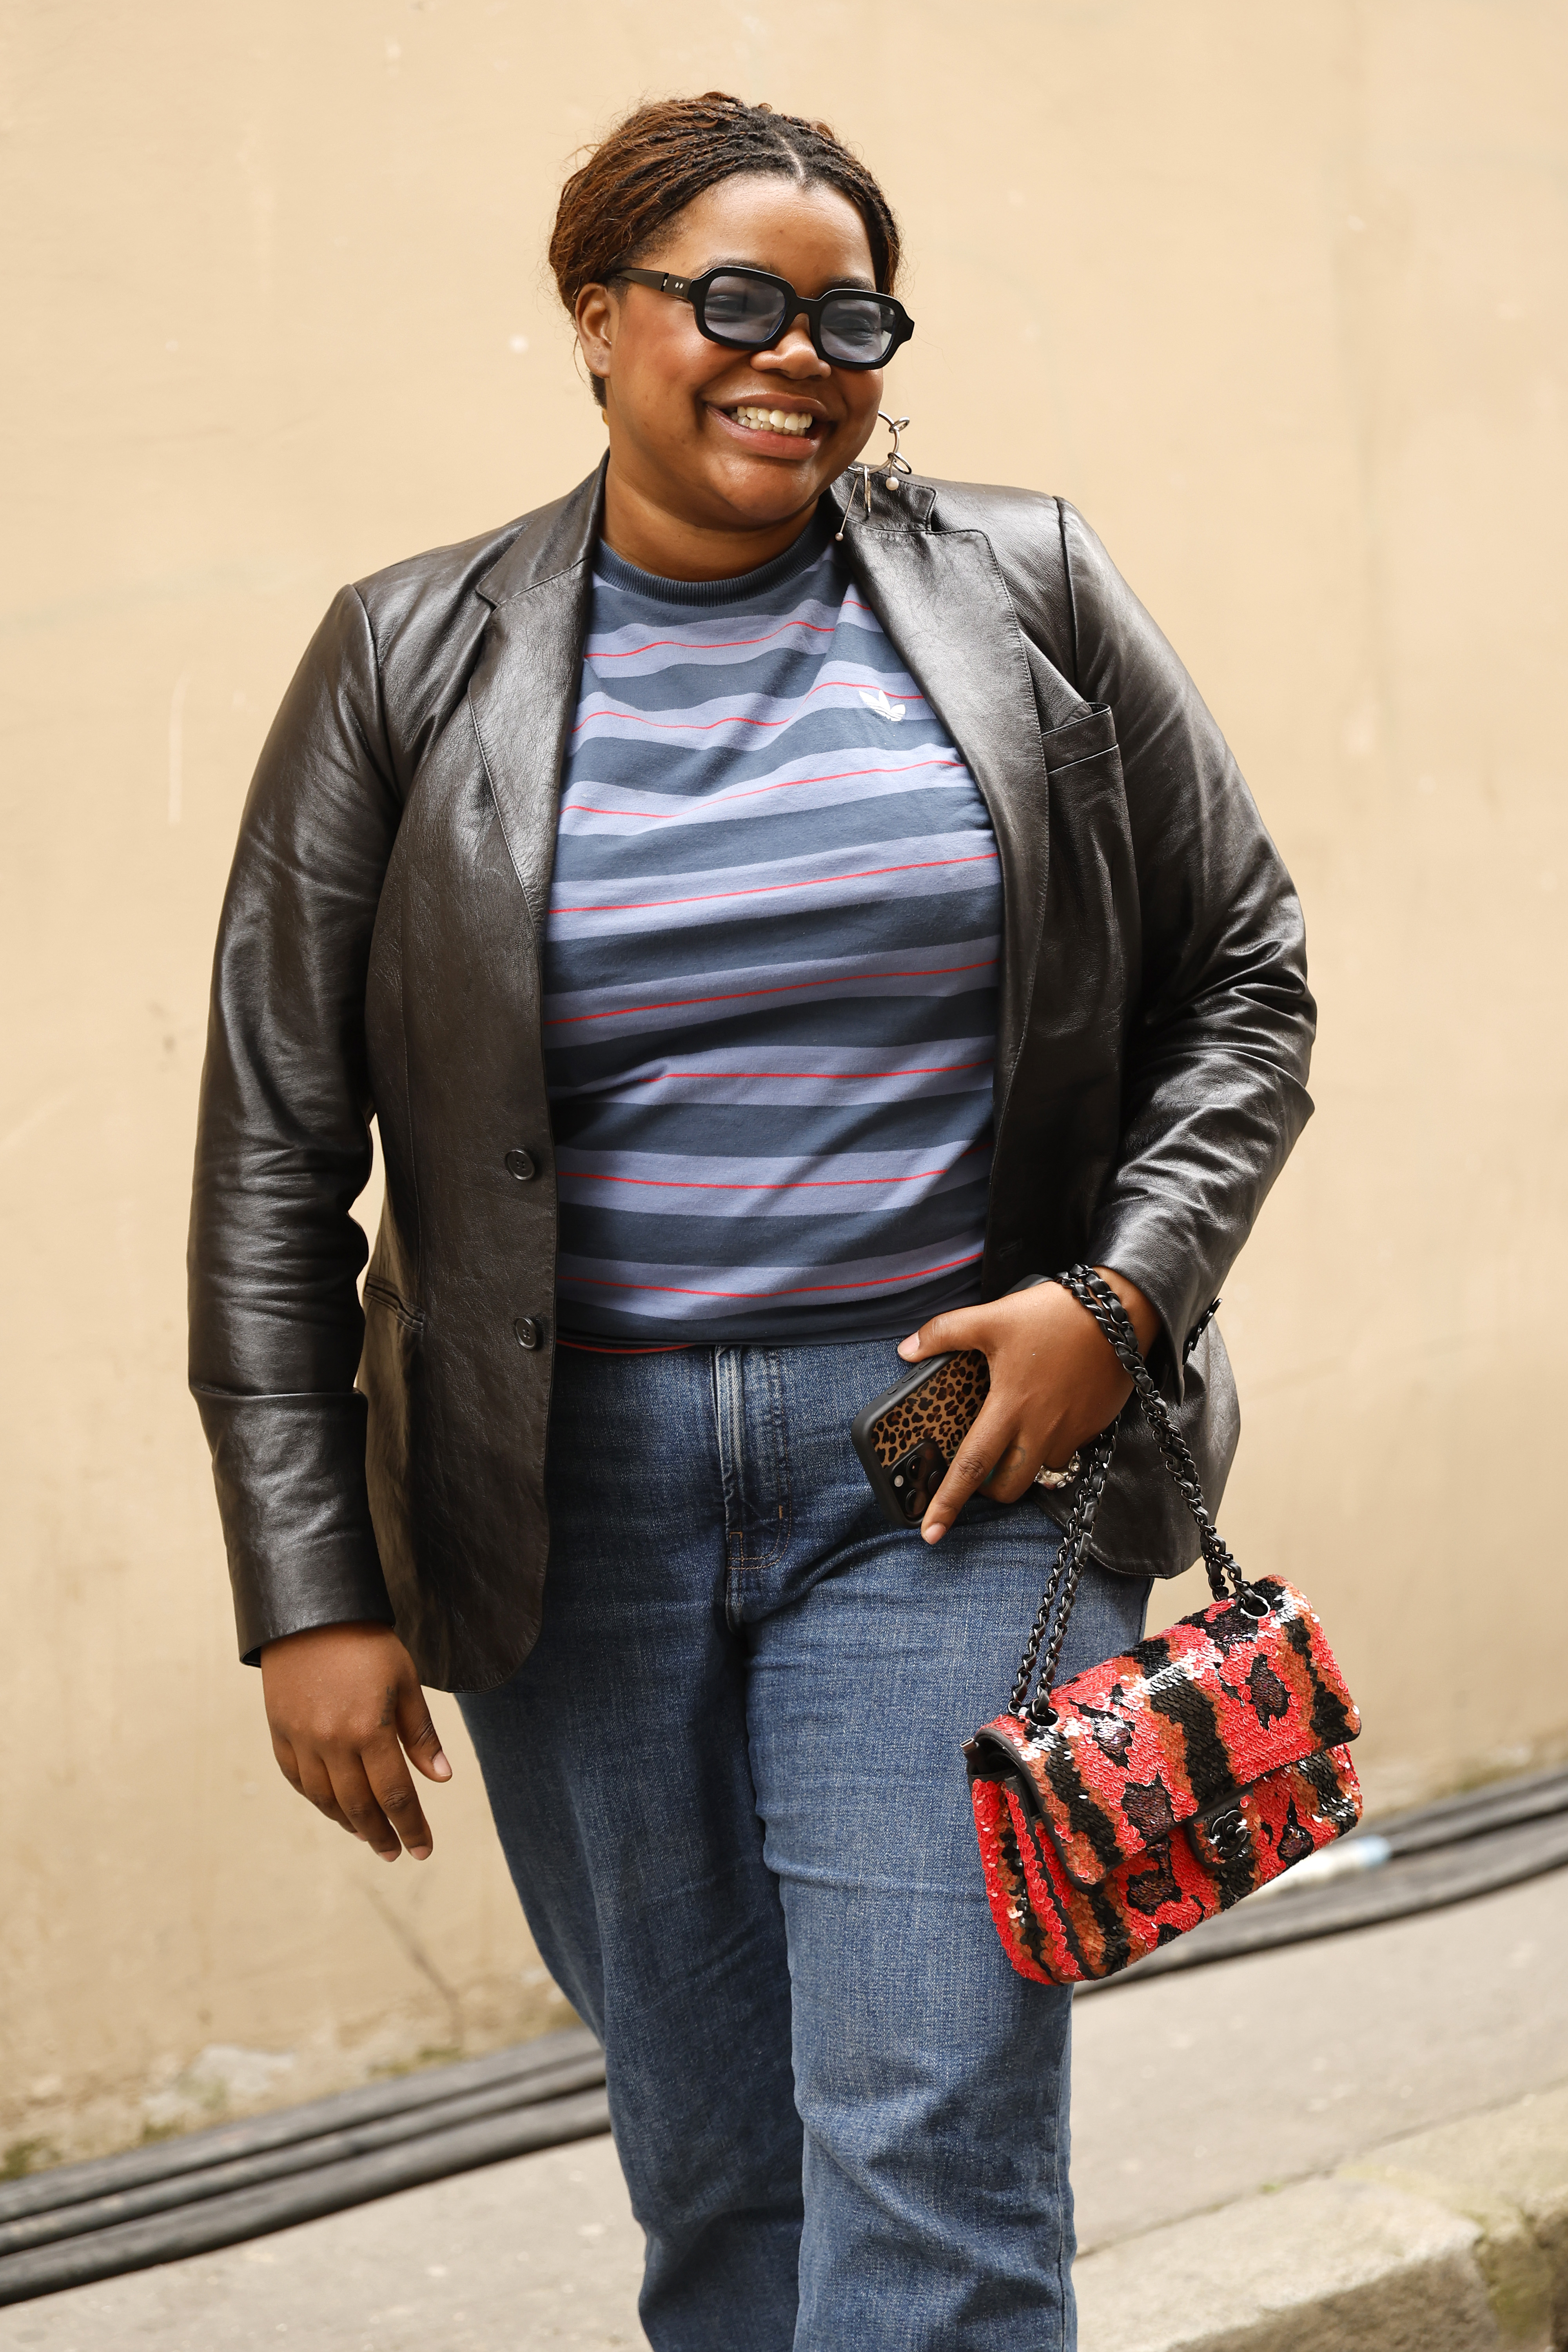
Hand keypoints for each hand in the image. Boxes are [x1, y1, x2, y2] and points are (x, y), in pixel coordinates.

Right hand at [260, 1621, 451, 1860]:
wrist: (310, 1613)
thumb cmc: (367, 1644)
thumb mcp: (405, 1682)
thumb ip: (420, 1734)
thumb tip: (442, 1778)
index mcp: (369, 1731)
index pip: (396, 1795)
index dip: (411, 1827)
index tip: (423, 1850)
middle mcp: (332, 1743)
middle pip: (359, 1806)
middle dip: (381, 1835)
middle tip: (396, 1853)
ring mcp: (302, 1740)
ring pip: (326, 1799)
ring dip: (349, 1823)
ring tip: (369, 1835)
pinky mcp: (280, 1732)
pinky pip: (297, 1779)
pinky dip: (317, 1799)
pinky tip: (333, 1808)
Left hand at [895, 1268, 1159, 1544]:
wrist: (1120, 1312)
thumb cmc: (1054, 1315)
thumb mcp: (993, 1317)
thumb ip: (944, 1333)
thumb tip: (906, 1349)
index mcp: (1009, 1407)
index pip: (971, 1466)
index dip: (948, 1503)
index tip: (930, 1533)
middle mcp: (1041, 1430)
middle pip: (1008, 1486)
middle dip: (987, 1488)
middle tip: (977, 1467)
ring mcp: (1070, 1433)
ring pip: (1038, 1471)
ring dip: (1021, 1464)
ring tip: (1014, 1432)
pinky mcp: (1093, 1428)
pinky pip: (1066, 1452)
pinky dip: (1050, 1444)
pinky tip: (1047, 1414)